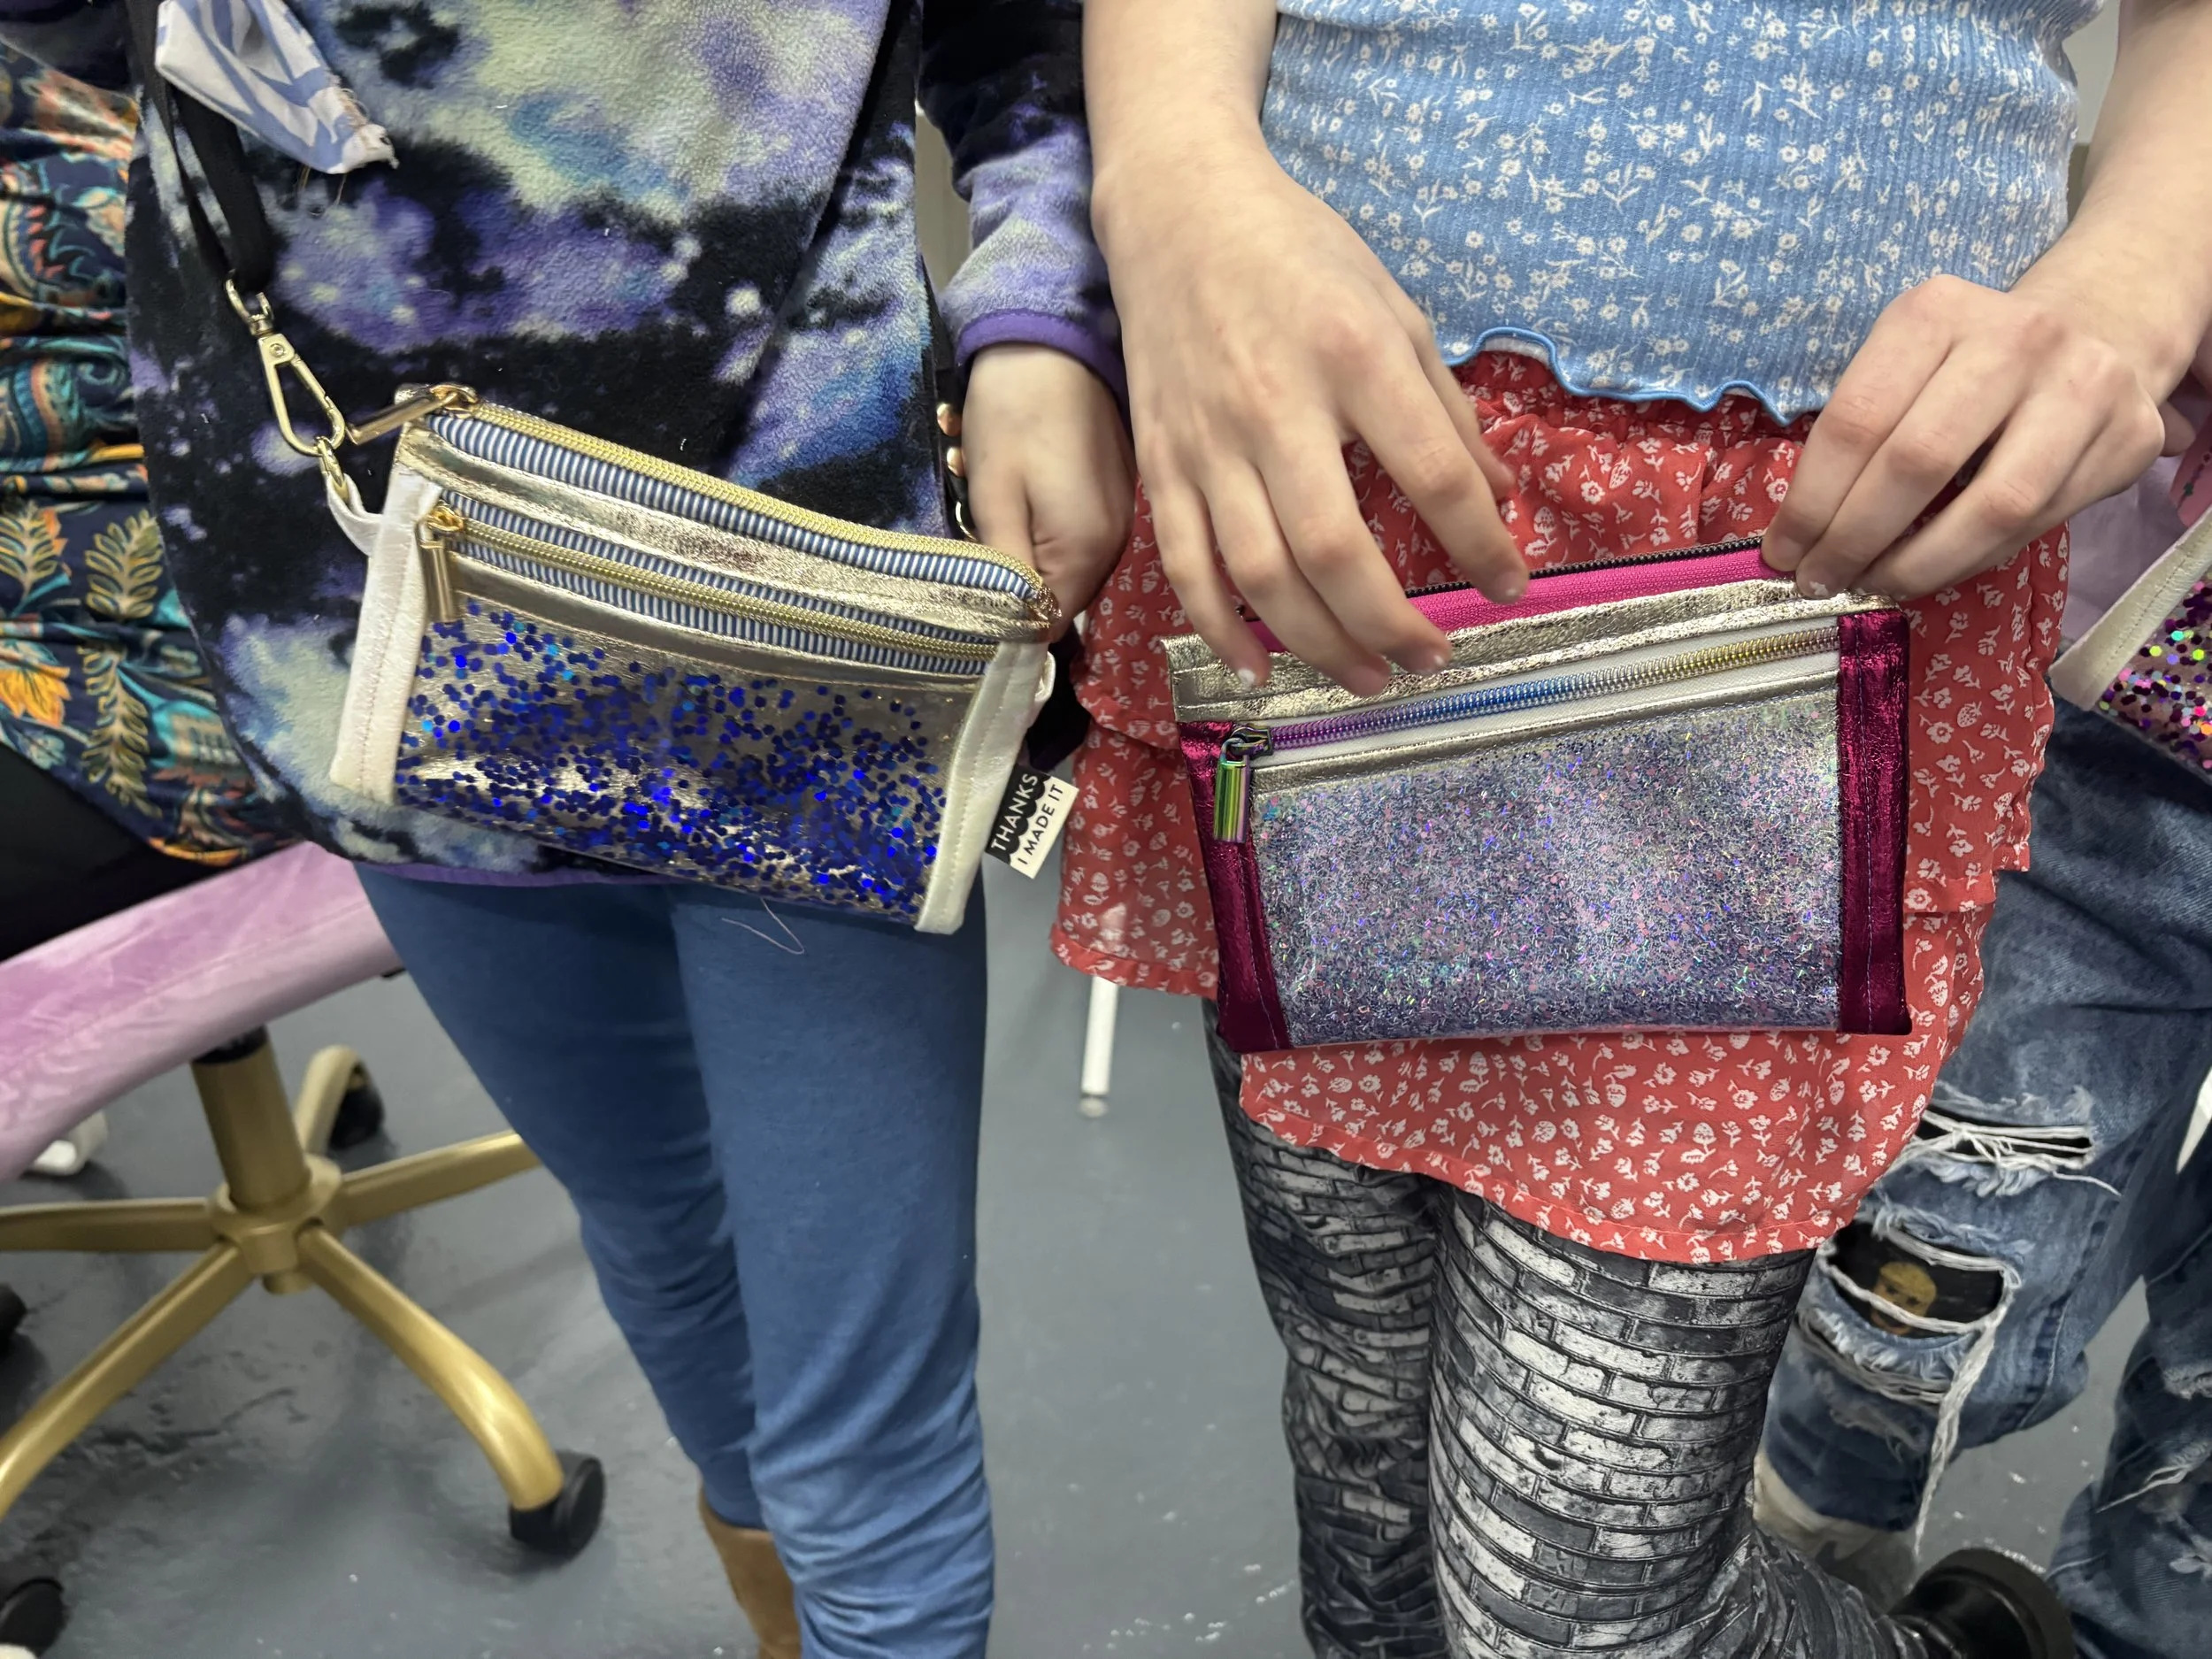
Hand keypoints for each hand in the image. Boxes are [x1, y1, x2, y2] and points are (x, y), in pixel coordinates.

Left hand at [961, 343, 1133, 636]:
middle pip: (1059, 598)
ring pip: (1067, 568)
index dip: (1006, 619)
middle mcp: (1118, 545)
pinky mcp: (1117, 496)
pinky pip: (1079, 538)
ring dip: (1027, 552)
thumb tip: (1012, 635)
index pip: (1047, 624)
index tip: (969, 595)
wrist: (1052, 342)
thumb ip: (1005, 575)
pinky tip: (1023, 489)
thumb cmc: (1014, 415)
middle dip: (1014, 583)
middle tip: (976, 534)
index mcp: (1088, 552)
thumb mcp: (996, 498)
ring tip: (996, 503)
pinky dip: (1046, 528)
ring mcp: (1122, 519)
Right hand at [1095, 140, 1523, 693]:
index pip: (1432, 476)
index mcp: (1354, 357)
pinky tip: (1260, 668)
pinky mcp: (1162, 463)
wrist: (1178, 212)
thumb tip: (1497, 500)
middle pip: (1335, 551)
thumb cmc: (1299, 256)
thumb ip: (1445, 411)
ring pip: (1260, 576)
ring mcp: (1209, 443)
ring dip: (1319, 644)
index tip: (1509, 587)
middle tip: (1430, 658)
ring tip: (1367, 676)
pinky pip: (1185, 566)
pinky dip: (1221, 629)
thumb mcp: (1395, 311)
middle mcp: (1277, 408)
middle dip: (1391, 624)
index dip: (1480, 546)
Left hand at [1765, 272, 2174, 599]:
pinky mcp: (2129, 437)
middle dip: (1855, 539)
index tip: (1782, 552)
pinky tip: (1932, 569)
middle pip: (1918, 464)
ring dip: (1917, 565)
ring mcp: (2083, 386)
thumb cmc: (1970, 360)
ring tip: (1873, 586)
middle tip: (1820, 580)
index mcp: (1937, 313)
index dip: (1811, 502)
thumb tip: (1799, 536)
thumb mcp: (1908, 359)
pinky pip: (2037, 524)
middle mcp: (2016, 339)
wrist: (2099, 325)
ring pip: (1991, 507)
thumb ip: (1862, 429)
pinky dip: (1972, 560)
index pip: (1856, 421)